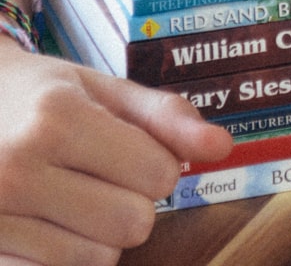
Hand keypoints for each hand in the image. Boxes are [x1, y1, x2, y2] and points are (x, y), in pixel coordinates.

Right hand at [0, 38, 233, 263]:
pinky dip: (65, 255)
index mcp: (55, 119)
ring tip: (70, 196)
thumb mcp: (101, 88)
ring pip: (98, 260)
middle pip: (132, 224)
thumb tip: (223, 148)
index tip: (130, 148)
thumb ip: (165, 116)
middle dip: (132, 200)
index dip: (157, 163)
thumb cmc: (42, 97)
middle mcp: (18, 171)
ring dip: (99, 234)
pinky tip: (46, 222)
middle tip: (99, 174)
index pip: (156, 175)